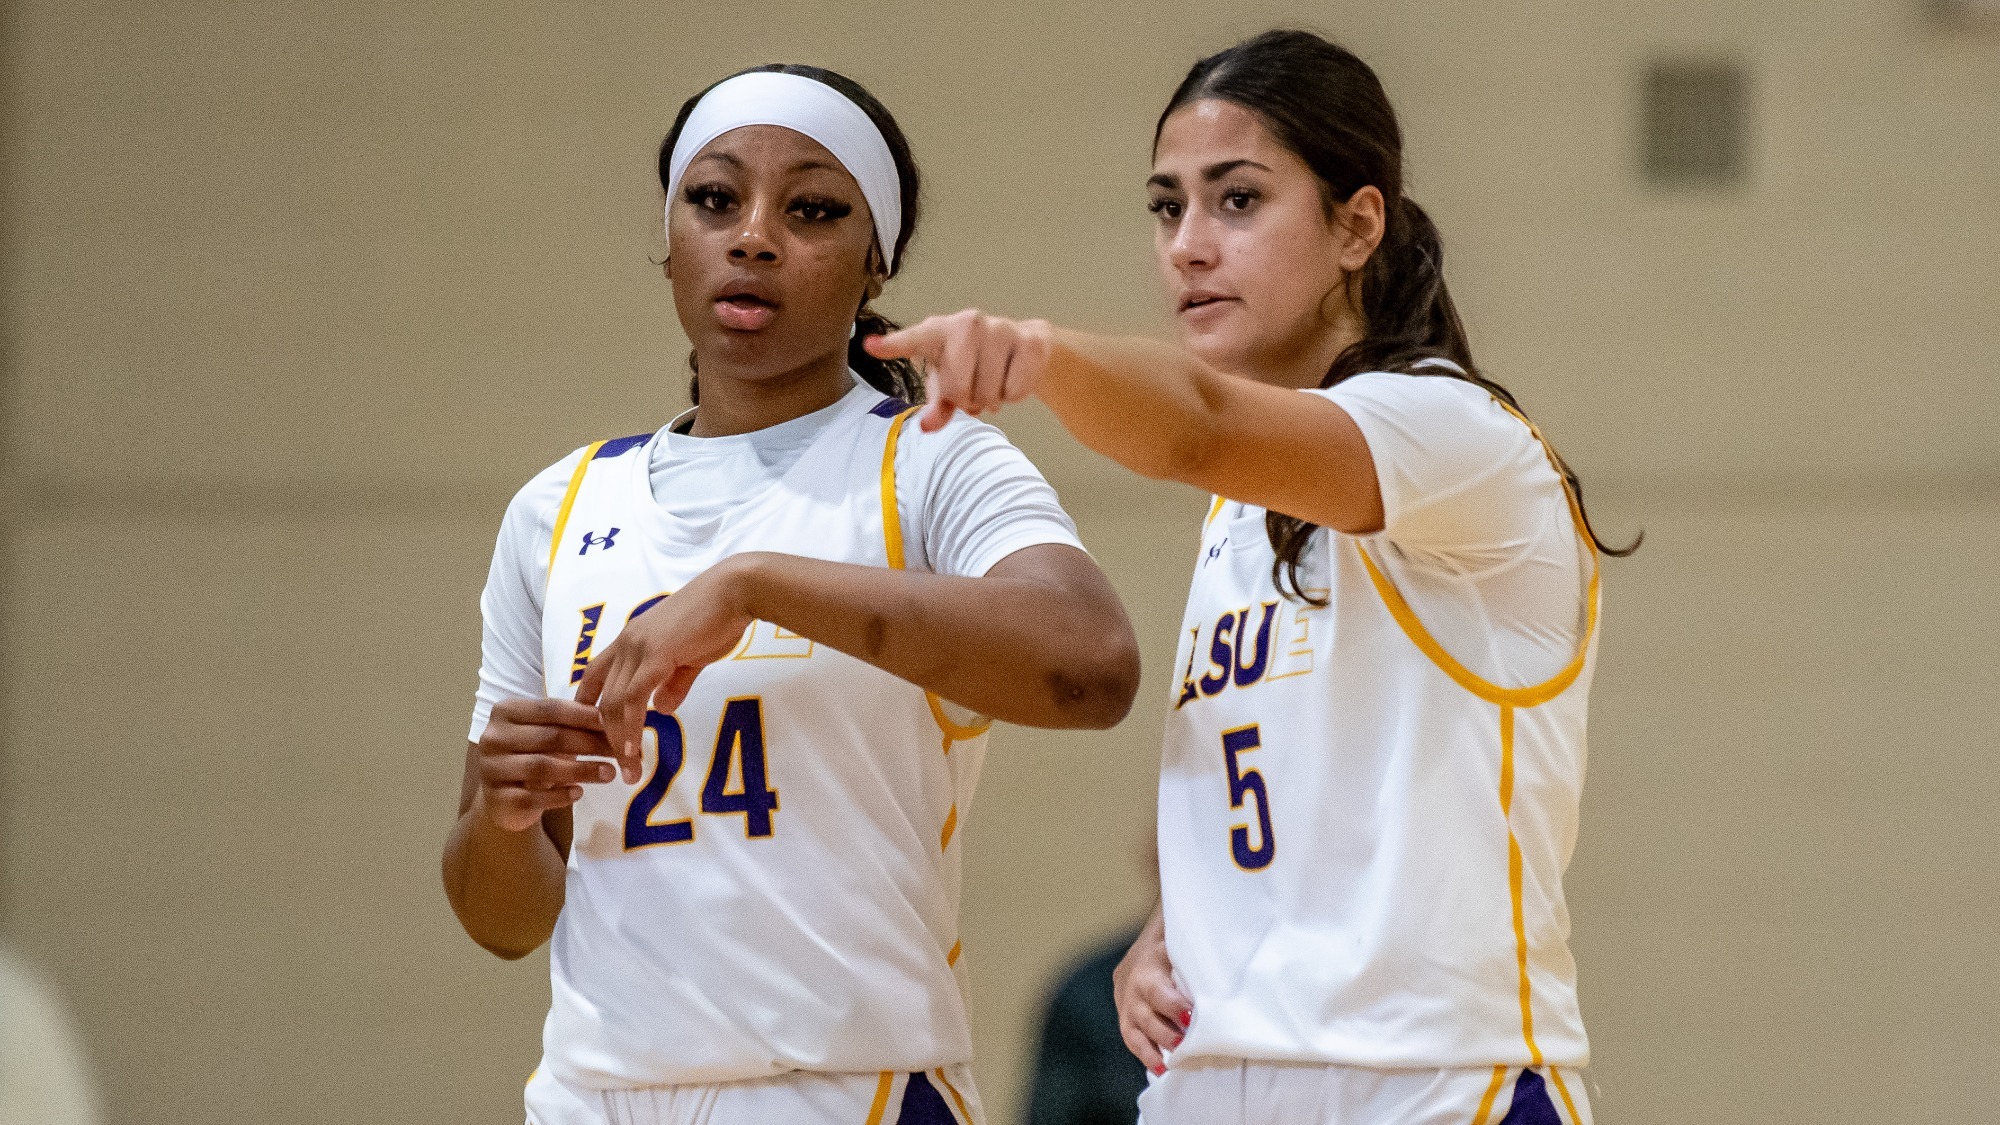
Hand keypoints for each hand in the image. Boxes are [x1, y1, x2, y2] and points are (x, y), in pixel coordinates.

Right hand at [476, 698, 616, 831]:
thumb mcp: (548, 736)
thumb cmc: (533, 756)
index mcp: (506, 711)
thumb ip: (573, 725)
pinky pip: (534, 797)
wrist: (504, 799)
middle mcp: (493, 737)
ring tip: (609, 773)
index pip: (551, 708)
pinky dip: (561, 795)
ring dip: (582, 770)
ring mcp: (491, 769)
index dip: (585, 715)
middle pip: (550, 737)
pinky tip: (580, 793)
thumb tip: (618, 720)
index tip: (614, 723)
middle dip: (590, 744)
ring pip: (542, 766)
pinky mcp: (497, 799)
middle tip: (619, 751)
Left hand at [574, 556, 758, 782]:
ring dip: (620, 740)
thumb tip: (663, 708)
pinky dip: (631, 727)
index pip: (596, 676)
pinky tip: (633, 750)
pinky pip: (635, 698)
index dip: (589, 706)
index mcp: (631, 640)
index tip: (592, 735)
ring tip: (630, 769)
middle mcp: (626, 643)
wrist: (735, 592)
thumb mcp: (691, 656)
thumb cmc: (717, 619)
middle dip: (607, 737)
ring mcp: (638, 647)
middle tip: (621, 767)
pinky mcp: (655, 655)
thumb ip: (674, 682)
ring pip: (615, 703)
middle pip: (603, 698)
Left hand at [864, 310, 1053, 432]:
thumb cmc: (976, 364)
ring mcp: (1000, 329)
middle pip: (957, 387)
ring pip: (987, 392)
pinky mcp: (1029, 342)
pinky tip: (1012, 378)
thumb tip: (926, 426)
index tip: (870, 346)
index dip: (893, 345)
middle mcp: (968, 323)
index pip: (915, 340)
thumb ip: (937, 406)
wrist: (1027, 346)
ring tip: (992, 384)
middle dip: (965, 399)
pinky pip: (1014, 390)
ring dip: (990, 400)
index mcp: (940, 331)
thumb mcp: (951, 384)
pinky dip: (1013, 396)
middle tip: (972, 391)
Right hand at [1113, 907, 1191, 1074]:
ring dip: (1152, 1049)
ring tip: (1170, 1066)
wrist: (1151, 933)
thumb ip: (1196, 951)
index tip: (1190, 1019)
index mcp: (1148, 963)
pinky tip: (1160, 1068)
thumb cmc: (1175, 936)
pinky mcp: (1124, 1012)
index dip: (1172, 1007)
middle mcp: (1133, 983)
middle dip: (1164, 1033)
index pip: (1158, 991)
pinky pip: (1130, 1036)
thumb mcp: (1182, 937)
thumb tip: (1230, 960)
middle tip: (1184, 1046)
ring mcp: (1125, 1000)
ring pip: (1134, 1030)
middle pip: (1145, 1015)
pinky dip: (1145, 1053)